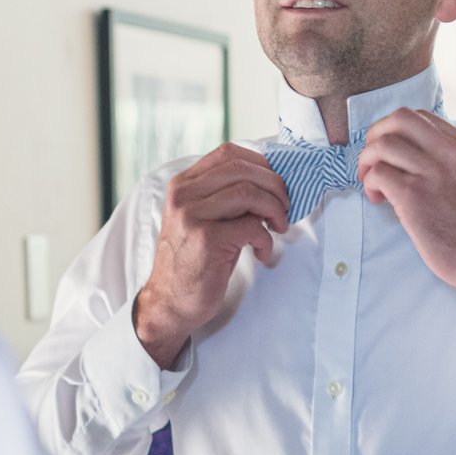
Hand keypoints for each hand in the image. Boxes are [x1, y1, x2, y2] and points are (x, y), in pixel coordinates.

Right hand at [132, 144, 287, 368]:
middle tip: (285, 207)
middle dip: (274, 186)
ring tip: (278, 227)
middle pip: (242, 169)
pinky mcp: (206, 239)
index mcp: (183, 184)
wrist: (170, 301)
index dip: (261, 164)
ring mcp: (192, 216)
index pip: (228, 153)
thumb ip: (226, 195)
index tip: (276, 184)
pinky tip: (262, 253)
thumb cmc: (195, 259)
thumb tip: (272, 181)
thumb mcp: (204, 218)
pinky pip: (251, 226)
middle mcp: (183, 195)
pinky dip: (266, 239)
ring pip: (249, 193)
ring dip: (274, 210)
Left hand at [357, 109, 455, 299]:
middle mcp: (450, 152)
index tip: (390, 152)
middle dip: (376, 135)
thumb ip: (445, 157)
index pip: (419, 116)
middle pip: (399, 118)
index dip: (394, 130)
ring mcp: (432, 172)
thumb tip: (405, 147)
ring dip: (368, 163)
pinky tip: (378, 199)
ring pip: (382, 145)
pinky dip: (369, 184)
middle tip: (373, 160)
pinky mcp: (414, 195)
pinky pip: (377, 173)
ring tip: (374, 184)